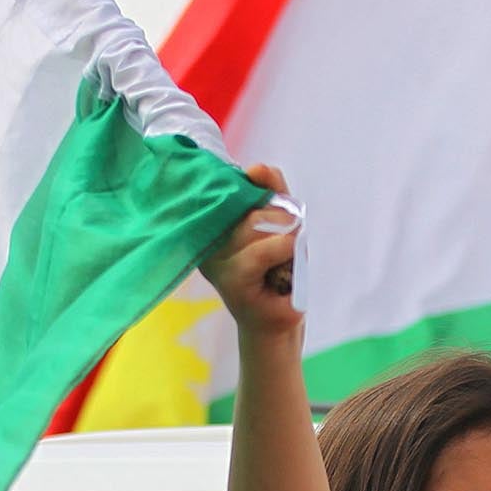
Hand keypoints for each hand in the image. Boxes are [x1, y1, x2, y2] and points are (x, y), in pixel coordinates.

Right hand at [201, 163, 301, 338]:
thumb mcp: (281, 222)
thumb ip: (272, 190)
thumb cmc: (278, 272)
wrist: (278, 322)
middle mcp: (206, 237)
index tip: (273, 205)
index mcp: (212, 221)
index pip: (233, 186)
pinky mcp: (229, 279)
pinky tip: (284, 266)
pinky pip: (260, 252)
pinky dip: (281, 252)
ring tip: (282, 262)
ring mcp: (214, 259)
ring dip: (284, 238)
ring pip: (255, 225)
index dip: (259, 191)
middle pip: (249, 206)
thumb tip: (256, 168)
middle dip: (278, 220)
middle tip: (284, 247)